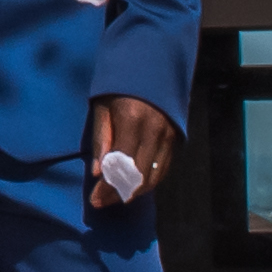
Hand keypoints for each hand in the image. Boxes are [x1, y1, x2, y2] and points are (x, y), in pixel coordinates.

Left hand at [85, 97, 174, 216]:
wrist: (150, 68)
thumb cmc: (118, 89)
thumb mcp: (102, 107)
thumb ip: (100, 139)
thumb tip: (96, 172)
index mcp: (132, 119)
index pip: (120, 164)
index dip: (107, 186)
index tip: (95, 200)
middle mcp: (154, 129)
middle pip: (137, 174)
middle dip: (119, 193)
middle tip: (103, 203)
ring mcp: (168, 134)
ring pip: (153, 175)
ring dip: (134, 192)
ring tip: (116, 198)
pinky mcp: (176, 138)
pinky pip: (164, 168)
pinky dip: (149, 182)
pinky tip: (134, 187)